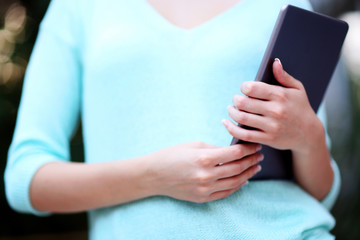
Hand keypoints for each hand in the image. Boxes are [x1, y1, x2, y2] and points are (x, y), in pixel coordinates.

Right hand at [147, 141, 262, 202]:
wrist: (154, 175)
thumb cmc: (172, 156)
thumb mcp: (193, 145)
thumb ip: (215, 149)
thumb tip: (232, 151)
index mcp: (204, 158)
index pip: (235, 153)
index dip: (248, 148)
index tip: (255, 145)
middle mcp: (206, 175)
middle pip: (238, 168)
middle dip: (252, 160)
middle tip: (259, 155)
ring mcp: (205, 189)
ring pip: (235, 182)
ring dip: (248, 174)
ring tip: (256, 167)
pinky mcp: (202, 198)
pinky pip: (226, 193)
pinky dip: (237, 186)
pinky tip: (244, 180)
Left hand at [222, 59, 322, 154]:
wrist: (309, 134)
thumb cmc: (301, 108)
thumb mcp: (297, 89)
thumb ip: (284, 76)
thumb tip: (274, 62)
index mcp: (280, 95)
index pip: (252, 88)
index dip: (243, 87)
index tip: (244, 89)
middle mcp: (275, 111)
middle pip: (243, 103)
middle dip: (235, 99)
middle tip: (236, 99)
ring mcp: (271, 126)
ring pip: (241, 118)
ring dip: (231, 112)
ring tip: (231, 109)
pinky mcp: (267, 139)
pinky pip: (244, 135)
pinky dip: (231, 129)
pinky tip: (226, 123)